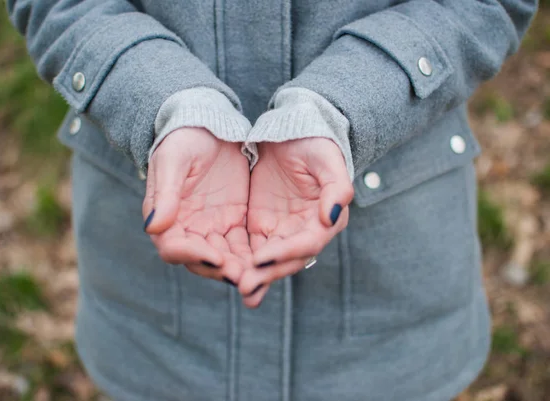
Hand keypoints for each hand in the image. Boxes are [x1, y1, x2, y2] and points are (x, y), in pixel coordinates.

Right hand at [142, 127, 251, 284]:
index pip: (173, 246)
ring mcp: (211, 228)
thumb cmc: (184, 139)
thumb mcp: (173, 160)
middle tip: (242, 276)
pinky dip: (252, 258)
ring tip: (257, 276)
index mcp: (165, 216)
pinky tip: (268, 264)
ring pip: (223, 259)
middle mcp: (186, 229)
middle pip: (200, 260)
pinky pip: (242, 246)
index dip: (193, 255)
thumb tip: (153, 227)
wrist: (208, 125)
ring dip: (238, 270)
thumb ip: (165, 194)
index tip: (216, 257)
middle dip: (220, 270)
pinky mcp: (233, 222)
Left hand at [239, 138, 353, 306]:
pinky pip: (250, 251)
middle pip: (287, 260)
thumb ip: (336, 187)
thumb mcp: (327, 159)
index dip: (286, 252)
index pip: (308, 243)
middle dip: (267, 274)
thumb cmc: (314, 143)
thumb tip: (330, 217)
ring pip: (269, 262)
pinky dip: (242, 265)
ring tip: (241, 292)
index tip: (261, 258)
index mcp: (325, 219)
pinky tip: (228, 276)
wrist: (291, 132)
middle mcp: (305, 232)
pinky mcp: (262, 228)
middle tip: (246, 287)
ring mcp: (282, 232)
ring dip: (255, 278)